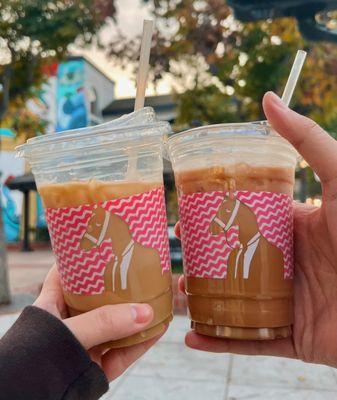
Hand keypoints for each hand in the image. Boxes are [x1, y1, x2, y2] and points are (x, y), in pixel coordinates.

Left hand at [34, 266, 162, 379]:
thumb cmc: (33, 362)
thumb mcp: (65, 333)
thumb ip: (103, 323)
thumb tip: (145, 312)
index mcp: (51, 307)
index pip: (66, 274)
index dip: (83, 258)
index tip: (105, 245)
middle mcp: (69, 324)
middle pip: (98, 299)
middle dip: (120, 287)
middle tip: (140, 270)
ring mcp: (85, 345)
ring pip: (115, 326)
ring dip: (137, 316)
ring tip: (157, 299)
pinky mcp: (97, 368)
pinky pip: (123, 353)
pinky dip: (142, 343)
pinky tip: (158, 329)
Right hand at [176, 91, 336, 367]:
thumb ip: (308, 142)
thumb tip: (269, 100)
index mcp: (287, 230)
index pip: (240, 222)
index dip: (211, 221)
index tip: (183, 219)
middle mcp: (282, 265)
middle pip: (229, 262)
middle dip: (199, 261)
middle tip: (174, 259)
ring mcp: (284, 302)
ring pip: (232, 302)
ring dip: (200, 301)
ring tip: (176, 296)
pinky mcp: (291, 336)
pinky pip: (249, 340)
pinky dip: (220, 340)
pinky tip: (192, 337)